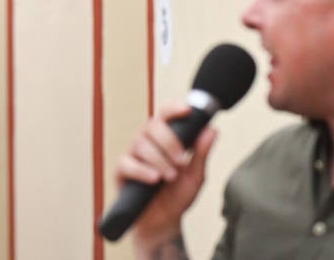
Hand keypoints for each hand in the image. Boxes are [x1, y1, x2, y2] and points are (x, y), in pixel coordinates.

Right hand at [114, 101, 217, 252]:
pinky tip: (154, 179)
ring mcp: (132, 156)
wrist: (163, 223)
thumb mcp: (195, 176)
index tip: (187, 110)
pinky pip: (127, 164)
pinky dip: (142, 171)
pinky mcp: (121, 172)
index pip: (164, 115)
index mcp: (163, 140)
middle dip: (169, 142)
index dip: (173, 109)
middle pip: (152, 126)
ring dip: (159, 161)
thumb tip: (212, 130)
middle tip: (181, 161)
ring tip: (171, 177)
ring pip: (141, 145)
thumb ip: (202, 153)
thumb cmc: (177, 197)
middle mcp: (146, 143)